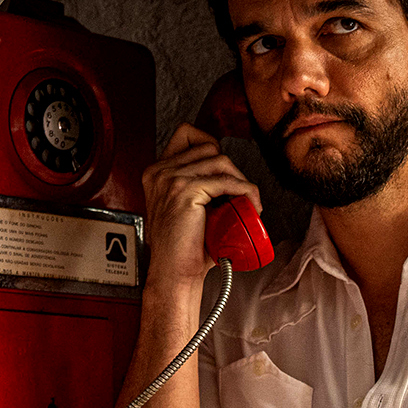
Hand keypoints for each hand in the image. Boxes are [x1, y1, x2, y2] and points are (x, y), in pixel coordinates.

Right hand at [139, 123, 261, 291]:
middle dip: (231, 168)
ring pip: (220, 160)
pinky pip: (226, 182)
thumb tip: (229, 176)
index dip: (211, 145)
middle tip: (240, 194)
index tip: (225, 170)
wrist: (174, 273)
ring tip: (247, 203)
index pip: (187, 133)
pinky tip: (251, 205)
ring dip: (241, 180)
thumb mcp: (186, 208)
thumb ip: (196, 186)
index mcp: (156, 172)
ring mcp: (170, 179)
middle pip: (209, 146)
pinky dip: (245, 191)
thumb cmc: (184, 248)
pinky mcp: (185, 191)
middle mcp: (160, 171)